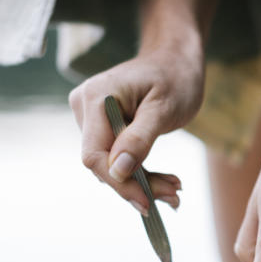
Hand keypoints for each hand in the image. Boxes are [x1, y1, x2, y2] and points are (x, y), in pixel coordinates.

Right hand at [68, 46, 204, 212]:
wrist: (175, 58)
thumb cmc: (175, 77)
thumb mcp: (164, 109)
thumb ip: (140, 139)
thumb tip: (119, 170)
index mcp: (96, 98)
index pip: (95, 155)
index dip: (119, 183)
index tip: (146, 202)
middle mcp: (85, 107)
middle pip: (104, 163)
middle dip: (138, 184)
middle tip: (174, 195)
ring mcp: (91, 117)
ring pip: (112, 165)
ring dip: (144, 182)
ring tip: (175, 189)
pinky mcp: (102, 126)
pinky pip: (117, 157)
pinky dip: (141, 172)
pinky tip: (166, 182)